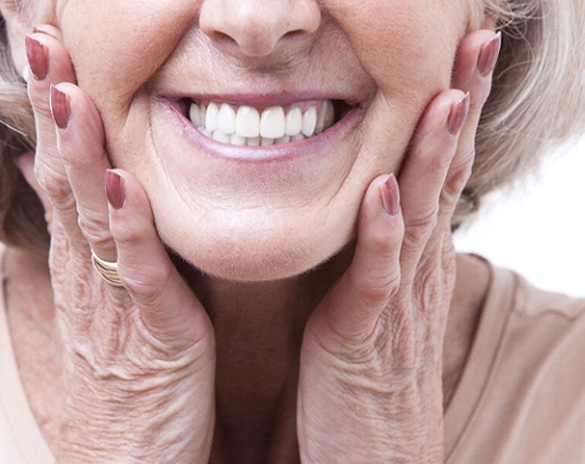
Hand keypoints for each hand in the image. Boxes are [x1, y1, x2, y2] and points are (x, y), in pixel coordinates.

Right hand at [22, 26, 214, 462]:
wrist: (129, 456)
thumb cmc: (127, 372)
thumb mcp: (108, 294)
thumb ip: (97, 237)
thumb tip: (73, 181)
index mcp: (86, 257)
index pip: (63, 167)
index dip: (54, 107)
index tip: (46, 48)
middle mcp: (89, 268)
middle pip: (64, 175)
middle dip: (53, 106)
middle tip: (40, 40)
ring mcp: (113, 298)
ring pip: (89, 213)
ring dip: (77, 150)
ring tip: (67, 90)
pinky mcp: (150, 330)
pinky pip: (136, 271)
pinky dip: (127, 227)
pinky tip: (119, 184)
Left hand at [298, 30, 499, 462]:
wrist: (376, 456)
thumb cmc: (368, 373)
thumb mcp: (378, 298)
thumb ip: (379, 250)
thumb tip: (377, 201)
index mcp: (412, 258)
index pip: (440, 172)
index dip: (452, 113)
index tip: (459, 56)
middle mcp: (414, 270)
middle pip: (444, 177)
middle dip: (460, 109)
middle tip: (476, 44)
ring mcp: (395, 301)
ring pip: (420, 215)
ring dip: (434, 156)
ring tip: (446, 96)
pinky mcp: (364, 336)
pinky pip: (375, 277)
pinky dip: (382, 232)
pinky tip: (385, 190)